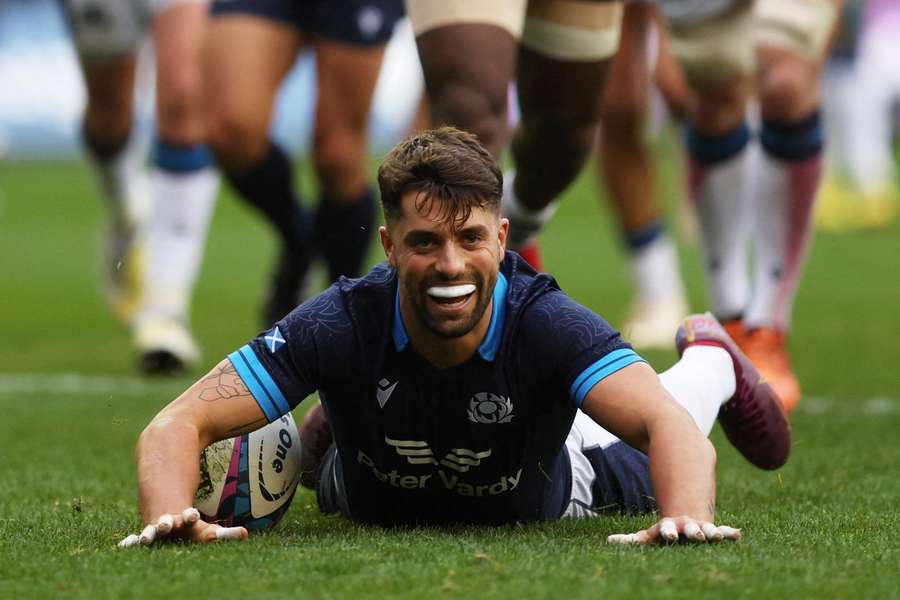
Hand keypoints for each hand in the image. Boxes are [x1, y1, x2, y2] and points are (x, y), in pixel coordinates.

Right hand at [117, 507, 247, 547]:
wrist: (165, 514)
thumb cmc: (190, 527)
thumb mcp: (207, 531)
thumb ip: (226, 535)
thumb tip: (246, 535)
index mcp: (185, 520)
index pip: (190, 518)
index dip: (190, 516)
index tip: (192, 513)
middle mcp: (170, 524)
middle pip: (168, 523)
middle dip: (167, 524)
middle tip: (166, 523)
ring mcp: (155, 530)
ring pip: (150, 531)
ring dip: (148, 534)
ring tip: (145, 537)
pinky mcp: (144, 536)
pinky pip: (135, 539)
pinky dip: (130, 543)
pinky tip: (124, 546)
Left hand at [607, 516, 740, 544]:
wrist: (685, 514)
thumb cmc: (665, 531)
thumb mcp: (649, 535)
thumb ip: (630, 539)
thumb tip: (608, 541)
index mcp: (670, 528)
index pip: (667, 530)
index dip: (668, 532)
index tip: (669, 535)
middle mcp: (687, 527)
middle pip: (690, 529)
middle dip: (693, 531)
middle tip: (697, 535)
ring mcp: (701, 528)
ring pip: (708, 530)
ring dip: (712, 532)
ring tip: (717, 535)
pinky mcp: (713, 530)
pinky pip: (724, 531)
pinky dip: (729, 533)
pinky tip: (738, 535)